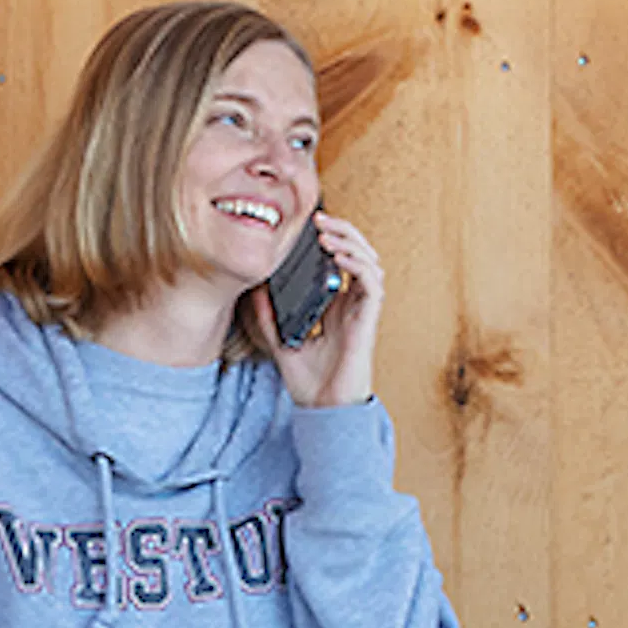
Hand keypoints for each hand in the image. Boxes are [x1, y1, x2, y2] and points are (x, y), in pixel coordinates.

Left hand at [247, 208, 382, 405]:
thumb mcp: (280, 341)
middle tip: (318, 218)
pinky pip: (372, 284)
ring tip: (327, 233)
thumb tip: (255, 289)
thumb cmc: (309, 382)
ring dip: (351, 243)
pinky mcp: (368, 320)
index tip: (310, 225)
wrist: (322, 410)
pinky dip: (357, 266)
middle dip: (343, 231)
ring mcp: (363, 311)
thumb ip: (270, 316)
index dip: (333, 238)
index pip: (342, 260)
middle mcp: (353, 304)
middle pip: (359, 254)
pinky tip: (338, 258)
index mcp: (337, 305)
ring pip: (370, 262)